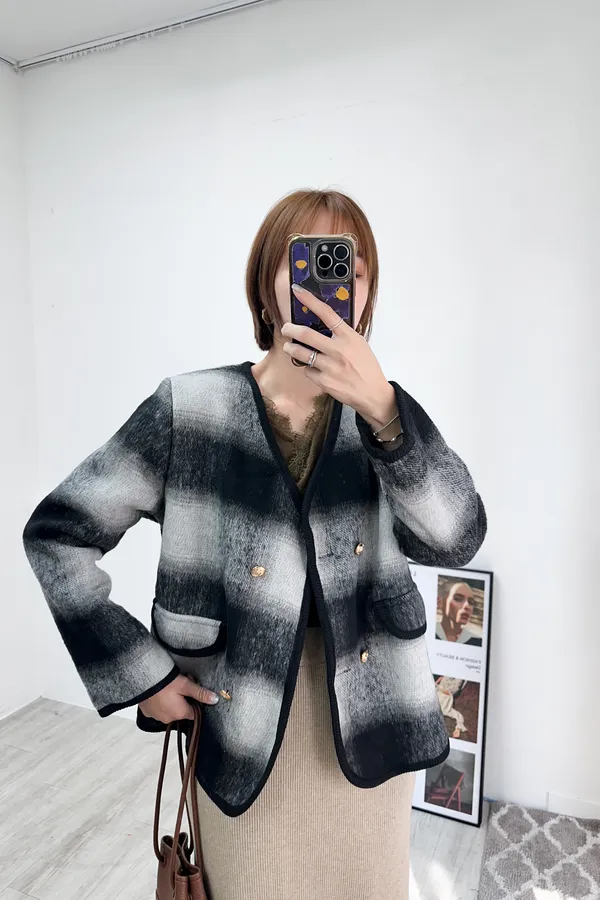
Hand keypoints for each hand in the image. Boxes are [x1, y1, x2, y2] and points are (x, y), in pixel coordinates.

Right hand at [138, 674, 218, 723]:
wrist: (144, 679)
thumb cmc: (166, 682)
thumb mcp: (186, 685)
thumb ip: (200, 693)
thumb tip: (215, 700)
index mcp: (180, 713)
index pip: (193, 712)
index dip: (194, 702)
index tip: (190, 691)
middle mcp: (169, 719)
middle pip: (181, 711)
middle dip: (182, 701)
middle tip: (179, 686)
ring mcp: (157, 717)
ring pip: (169, 711)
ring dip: (171, 703)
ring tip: (168, 689)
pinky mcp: (148, 713)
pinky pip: (157, 710)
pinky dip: (159, 704)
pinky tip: (159, 694)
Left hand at [281, 283, 397, 429]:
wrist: (372, 393)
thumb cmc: (366, 367)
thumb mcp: (359, 344)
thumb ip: (342, 334)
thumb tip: (323, 324)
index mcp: (348, 336)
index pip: (326, 313)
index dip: (309, 300)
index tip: (297, 290)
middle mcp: (337, 350)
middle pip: (305, 334)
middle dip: (290, 329)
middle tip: (286, 328)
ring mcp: (329, 366)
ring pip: (300, 353)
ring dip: (291, 348)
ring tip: (289, 347)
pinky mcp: (324, 381)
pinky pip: (307, 371)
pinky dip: (308, 369)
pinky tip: (315, 370)